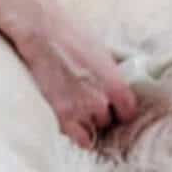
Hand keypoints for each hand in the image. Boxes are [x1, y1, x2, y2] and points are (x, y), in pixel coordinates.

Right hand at [14, 7, 138, 149]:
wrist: (42, 33)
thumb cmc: (73, 35)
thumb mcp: (103, 51)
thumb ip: (113, 73)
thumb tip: (122, 83)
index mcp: (116, 85)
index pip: (129, 112)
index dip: (121, 110)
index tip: (115, 107)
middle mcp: (101, 102)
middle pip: (109, 121)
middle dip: (102, 113)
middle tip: (91, 101)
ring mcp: (80, 111)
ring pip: (93, 130)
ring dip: (88, 122)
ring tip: (79, 108)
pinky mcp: (61, 115)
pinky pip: (78, 138)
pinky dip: (77, 133)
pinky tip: (73, 122)